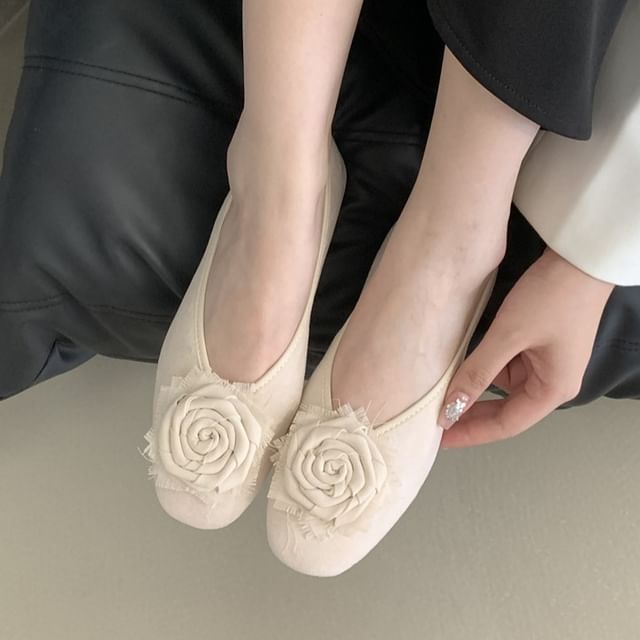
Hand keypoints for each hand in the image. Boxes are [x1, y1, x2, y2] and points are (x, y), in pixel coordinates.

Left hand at [437, 247, 614, 447]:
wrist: (578, 260)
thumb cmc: (551, 298)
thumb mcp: (508, 336)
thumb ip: (477, 372)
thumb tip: (450, 407)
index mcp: (552, 390)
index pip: (505, 424)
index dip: (470, 433)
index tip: (440, 440)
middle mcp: (551, 383)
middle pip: (504, 410)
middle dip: (469, 416)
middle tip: (434, 422)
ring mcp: (545, 365)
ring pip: (502, 388)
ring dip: (474, 391)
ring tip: (441, 396)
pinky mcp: (537, 347)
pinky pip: (505, 367)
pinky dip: (482, 370)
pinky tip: (459, 370)